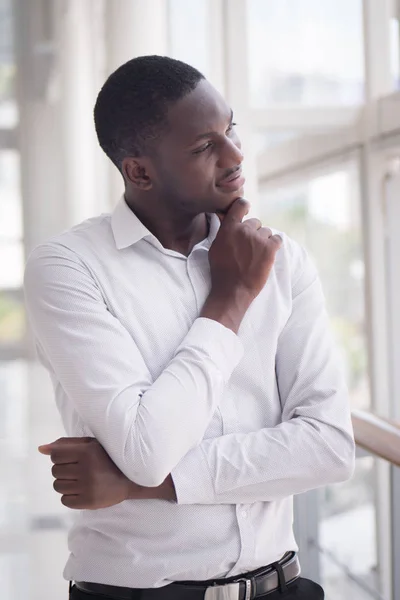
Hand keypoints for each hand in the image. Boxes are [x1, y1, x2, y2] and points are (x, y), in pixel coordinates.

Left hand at [38, 437, 175, 508]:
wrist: (131, 480)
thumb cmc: (107, 458)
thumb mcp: (90, 445)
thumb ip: (65, 444)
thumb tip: (41, 449)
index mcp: (87, 452)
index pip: (55, 455)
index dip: (60, 457)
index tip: (72, 458)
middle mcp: (87, 469)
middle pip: (55, 471)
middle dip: (63, 470)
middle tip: (78, 469)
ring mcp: (88, 487)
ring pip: (57, 486)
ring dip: (65, 483)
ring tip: (80, 480)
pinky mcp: (89, 502)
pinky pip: (64, 500)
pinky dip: (70, 496)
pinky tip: (82, 490)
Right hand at [211, 198, 281, 300]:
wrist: (233, 290)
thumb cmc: (221, 271)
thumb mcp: (215, 247)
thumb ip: (223, 232)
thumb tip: (224, 219)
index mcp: (229, 228)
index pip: (240, 205)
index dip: (245, 207)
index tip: (246, 211)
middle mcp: (244, 230)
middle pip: (255, 222)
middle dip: (254, 232)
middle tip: (250, 247)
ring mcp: (258, 239)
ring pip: (266, 232)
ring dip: (264, 240)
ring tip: (257, 254)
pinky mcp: (270, 249)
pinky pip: (277, 239)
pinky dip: (274, 245)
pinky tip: (268, 254)